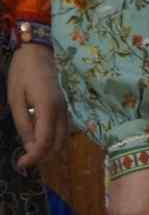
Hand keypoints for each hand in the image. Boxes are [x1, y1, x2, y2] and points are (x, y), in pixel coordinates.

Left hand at [6, 43, 68, 170]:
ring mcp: (66, 108)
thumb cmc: (23, 72)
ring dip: (49, 148)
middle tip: (24, 158)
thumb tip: (29, 146)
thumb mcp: (16, 99)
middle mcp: (62, 110)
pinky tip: (39, 136)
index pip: (45, 141)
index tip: (21, 164)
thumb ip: (23, 124)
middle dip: (42, 156)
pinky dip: (54, 139)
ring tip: (30, 149)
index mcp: (48, 108)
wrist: (38, 50)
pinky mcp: (66, 105)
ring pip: (64, 138)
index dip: (34, 157)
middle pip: (58, 144)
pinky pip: (64, 129)